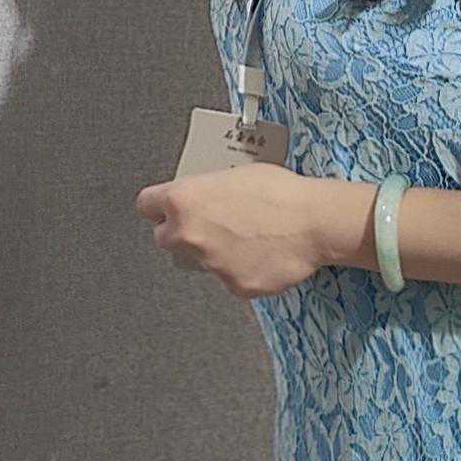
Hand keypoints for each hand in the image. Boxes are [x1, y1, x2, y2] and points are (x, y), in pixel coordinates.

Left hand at [135, 165, 334, 299]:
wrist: (314, 221)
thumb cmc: (280, 192)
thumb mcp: (231, 174)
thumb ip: (203, 192)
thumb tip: (199, 199)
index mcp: (182, 200)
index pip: (146, 205)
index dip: (159, 207)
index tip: (163, 210)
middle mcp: (188, 234)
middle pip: (165, 238)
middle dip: (183, 233)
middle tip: (212, 225)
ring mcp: (208, 264)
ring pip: (199, 261)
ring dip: (214, 253)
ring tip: (247, 238)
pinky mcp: (232, 286)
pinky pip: (228, 278)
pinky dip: (241, 270)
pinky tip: (261, 254)